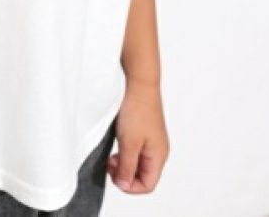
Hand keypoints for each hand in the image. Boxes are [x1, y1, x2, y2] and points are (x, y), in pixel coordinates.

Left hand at [106, 79, 169, 193]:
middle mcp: (157, 150)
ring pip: (137, 162)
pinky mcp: (143, 130)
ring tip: (111, 155)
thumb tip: (124, 184)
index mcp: (158, 156)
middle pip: (142, 175)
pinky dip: (124, 151)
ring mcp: (151, 140)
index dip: (129, 186)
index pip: (147, 185)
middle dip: (125, 174)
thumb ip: (127, 166)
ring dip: (123, 162)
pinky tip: (115, 143)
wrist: (138, 82)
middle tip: (110, 164)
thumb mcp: (129, 142)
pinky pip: (134, 150)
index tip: (114, 176)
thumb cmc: (137, 109)